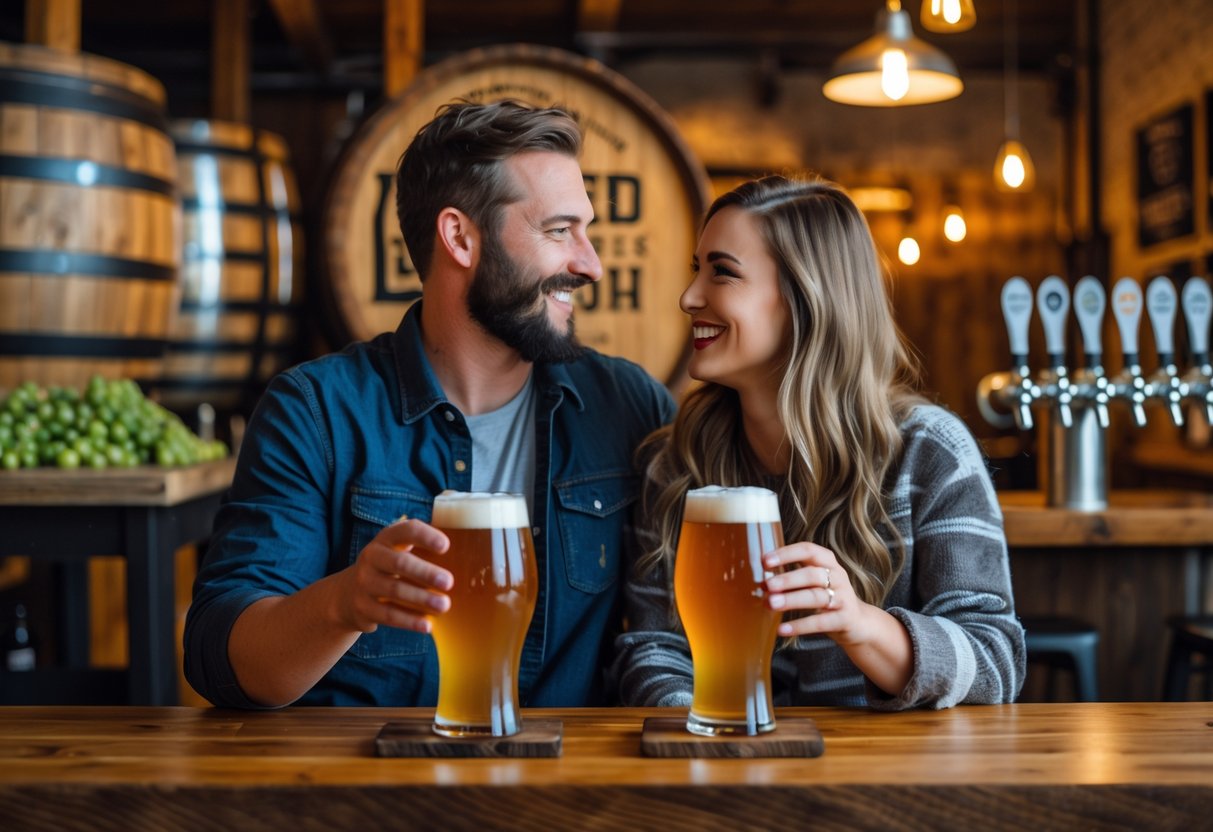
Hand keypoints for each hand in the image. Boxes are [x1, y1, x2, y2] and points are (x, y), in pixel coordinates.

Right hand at [336, 518, 453, 634]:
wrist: (347, 594)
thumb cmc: (389, 568)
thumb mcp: (398, 551)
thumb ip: (425, 548)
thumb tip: (473, 552)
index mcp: (386, 539)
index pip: (406, 530)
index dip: (425, 536)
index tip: (446, 546)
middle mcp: (372, 557)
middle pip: (400, 563)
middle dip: (426, 572)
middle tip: (449, 582)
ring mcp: (364, 583)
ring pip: (394, 590)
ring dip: (421, 599)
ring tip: (444, 606)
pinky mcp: (363, 607)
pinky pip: (388, 614)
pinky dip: (409, 620)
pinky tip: (427, 625)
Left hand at [763, 542, 876, 645]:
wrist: (858, 623)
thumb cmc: (827, 597)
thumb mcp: (814, 582)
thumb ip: (792, 578)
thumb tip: (761, 582)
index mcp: (828, 562)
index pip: (808, 550)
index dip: (787, 554)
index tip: (765, 561)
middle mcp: (838, 577)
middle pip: (812, 574)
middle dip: (788, 579)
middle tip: (768, 585)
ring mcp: (843, 598)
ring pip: (815, 597)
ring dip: (791, 600)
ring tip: (771, 604)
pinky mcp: (844, 619)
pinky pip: (820, 622)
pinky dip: (800, 625)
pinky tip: (782, 629)